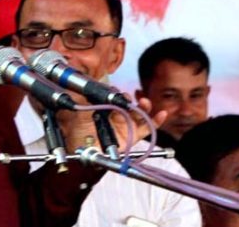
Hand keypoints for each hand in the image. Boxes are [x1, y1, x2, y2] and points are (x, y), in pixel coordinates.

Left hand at [51, 94, 165, 150]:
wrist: (80, 151)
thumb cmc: (77, 133)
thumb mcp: (78, 112)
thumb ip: (82, 99)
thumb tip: (82, 86)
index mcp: (106, 108)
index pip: (116, 98)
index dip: (119, 95)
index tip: (118, 94)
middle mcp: (117, 116)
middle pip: (130, 105)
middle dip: (132, 100)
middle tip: (130, 99)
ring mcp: (126, 126)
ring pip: (140, 114)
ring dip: (145, 107)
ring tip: (145, 103)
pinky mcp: (133, 137)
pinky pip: (147, 128)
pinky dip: (156, 121)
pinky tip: (162, 114)